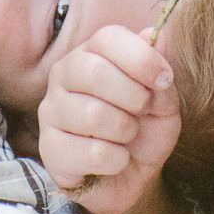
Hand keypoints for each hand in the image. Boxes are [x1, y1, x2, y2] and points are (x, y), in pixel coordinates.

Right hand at [36, 26, 179, 213]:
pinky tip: (115, 160)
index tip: (165, 79)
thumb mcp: (164, 101)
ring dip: (126, 131)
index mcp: (91, 53)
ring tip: (127, 136)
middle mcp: (63, 76)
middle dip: (134, 97)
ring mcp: (50, 112)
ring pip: (93, 115)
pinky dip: (117, 160)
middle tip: (143, 111)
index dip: (142, 58)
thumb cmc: (145, 130)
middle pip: (95, 73)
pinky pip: (92, 153)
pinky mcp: (48, 150)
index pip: (108, 38)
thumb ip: (160, 70)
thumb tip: (157, 35)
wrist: (133, 178)